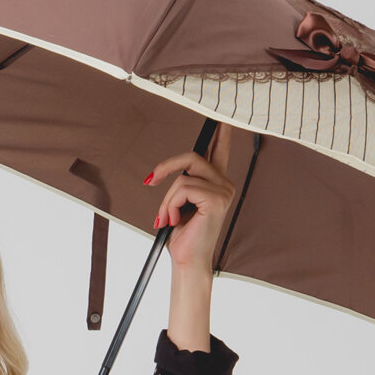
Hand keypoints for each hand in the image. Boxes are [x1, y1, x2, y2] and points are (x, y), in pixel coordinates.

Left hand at [147, 123, 235, 271]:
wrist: (186, 260)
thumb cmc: (182, 236)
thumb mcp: (179, 202)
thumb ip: (183, 182)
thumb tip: (176, 169)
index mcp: (217, 183)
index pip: (220, 150)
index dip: (220, 131)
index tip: (220, 114)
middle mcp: (225, 184)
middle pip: (193, 156)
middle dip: (166, 168)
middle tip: (150, 180)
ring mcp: (223, 191)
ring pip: (183, 176)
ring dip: (167, 198)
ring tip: (166, 218)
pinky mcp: (216, 199)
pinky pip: (183, 188)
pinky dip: (170, 204)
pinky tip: (172, 220)